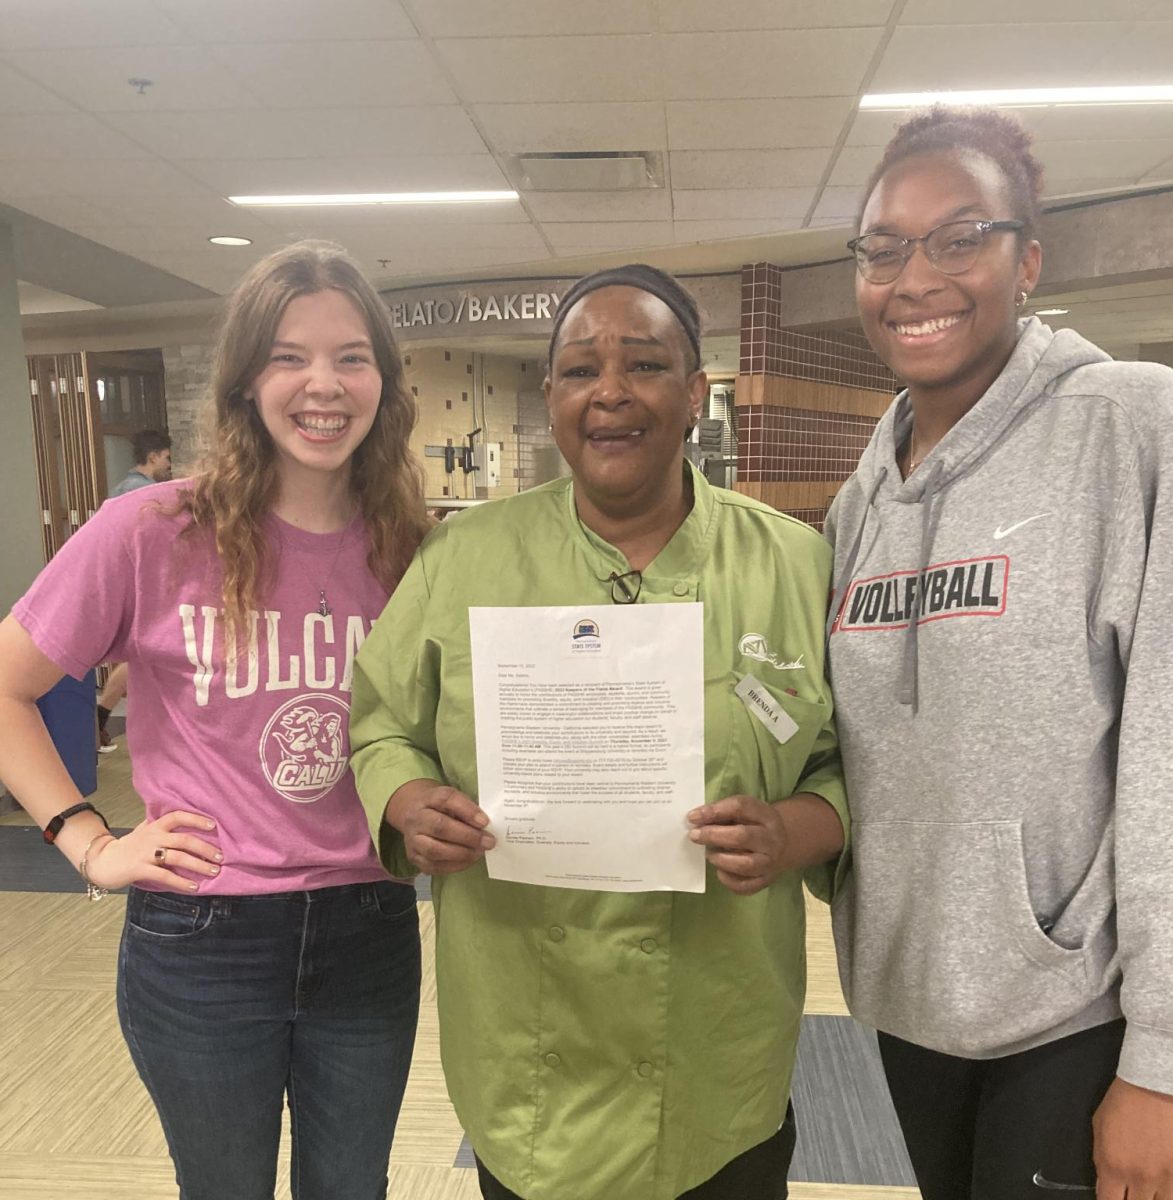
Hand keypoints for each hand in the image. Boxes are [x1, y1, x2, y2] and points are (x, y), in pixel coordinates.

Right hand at [86, 810, 221, 891]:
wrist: (101, 861)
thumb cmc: (128, 846)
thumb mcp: (144, 831)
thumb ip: (160, 826)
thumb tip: (183, 819)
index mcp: (155, 826)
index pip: (178, 816)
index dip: (196, 819)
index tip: (214, 825)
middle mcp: (152, 837)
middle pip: (184, 840)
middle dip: (205, 848)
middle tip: (221, 857)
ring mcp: (145, 853)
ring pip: (177, 857)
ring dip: (198, 865)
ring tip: (213, 872)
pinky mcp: (139, 869)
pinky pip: (164, 876)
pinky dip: (181, 882)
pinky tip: (194, 887)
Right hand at [386, 781, 494, 874]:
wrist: (413, 815)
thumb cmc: (439, 807)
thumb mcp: (452, 799)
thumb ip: (467, 807)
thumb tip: (484, 824)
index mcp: (427, 798)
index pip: (446, 799)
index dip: (467, 810)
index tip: (485, 821)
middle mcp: (416, 818)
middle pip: (439, 827)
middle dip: (468, 836)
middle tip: (488, 841)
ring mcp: (411, 840)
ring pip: (434, 850)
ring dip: (462, 854)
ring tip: (479, 852)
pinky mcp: (413, 857)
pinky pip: (434, 866)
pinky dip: (455, 865)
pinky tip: (468, 860)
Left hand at [687, 794, 787, 894]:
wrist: (783, 843)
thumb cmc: (754, 824)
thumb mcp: (744, 811)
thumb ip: (722, 812)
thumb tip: (696, 820)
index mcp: (765, 815)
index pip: (740, 808)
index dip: (714, 811)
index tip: (692, 817)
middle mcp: (771, 839)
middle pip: (742, 836)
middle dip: (713, 836)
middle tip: (694, 836)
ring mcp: (770, 862)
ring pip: (745, 864)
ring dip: (720, 859)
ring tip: (710, 854)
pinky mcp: (766, 880)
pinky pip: (745, 886)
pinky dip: (728, 880)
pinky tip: (720, 871)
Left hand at [1094, 1076, 1172, 1198]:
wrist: (1154, 1087)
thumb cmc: (1124, 1102)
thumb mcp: (1099, 1127)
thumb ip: (1100, 1160)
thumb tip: (1103, 1185)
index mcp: (1113, 1166)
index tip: (1114, 1196)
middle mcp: (1140, 1177)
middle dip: (1132, 1198)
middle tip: (1132, 1189)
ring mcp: (1166, 1178)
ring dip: (1152, 1197)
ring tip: (1148, 1188)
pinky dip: (1167, 1190)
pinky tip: (1163, 1182)